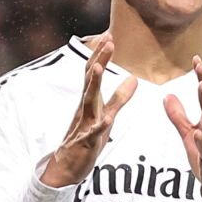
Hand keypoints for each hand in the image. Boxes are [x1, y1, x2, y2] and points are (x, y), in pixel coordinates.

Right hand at [40, 34, 137, 187]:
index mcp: (90, 101)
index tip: (109, 34)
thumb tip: (134, 79)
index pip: (93, 72)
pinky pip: (93, 133)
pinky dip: (99, 125)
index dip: (101, 54)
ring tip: (97, 67)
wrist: (67, 167)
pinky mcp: (86, 142)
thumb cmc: (87, 139)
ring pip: (88, 102)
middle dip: (99, 59)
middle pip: (90, 80)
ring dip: (93, 84)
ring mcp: (84, 124)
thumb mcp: (106, 115)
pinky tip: (107, 118)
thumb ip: (120, 98)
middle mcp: (85, 109)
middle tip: (107, 39)